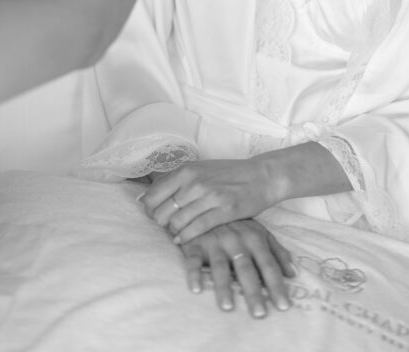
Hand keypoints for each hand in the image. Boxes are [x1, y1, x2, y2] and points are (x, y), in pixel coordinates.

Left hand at [142, 157, 276, 244]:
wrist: (261, 176)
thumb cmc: (228, 174)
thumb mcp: (200, 169)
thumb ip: (177, 181)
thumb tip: (147, 196)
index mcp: (186, 170)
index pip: (153, 195)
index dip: (150, 209)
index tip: (155, 214)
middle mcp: (195, 182)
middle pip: (162, 211)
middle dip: (160, 223)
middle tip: (166, 226)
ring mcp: (209, 197)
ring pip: (177, 222)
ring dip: (173, 232)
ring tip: (176, 233)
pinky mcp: (224, 212)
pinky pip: (196, 229)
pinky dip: (186, 238)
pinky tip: (184, 240)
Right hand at [181, 219, 293, 318]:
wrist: (207, 204)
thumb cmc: (237, 224)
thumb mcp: (260, 233)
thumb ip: (277, 252)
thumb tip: (293, 274)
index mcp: (254, 238)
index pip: (268, 265)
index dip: (277, 285)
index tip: (284, 306)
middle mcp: (236, 240)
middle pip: (246, 269)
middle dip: (253, 291)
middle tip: (259, 314)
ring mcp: (215, 242)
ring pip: (220, 267)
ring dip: (223, 286)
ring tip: (228, 307)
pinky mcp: (195, 244)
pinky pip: (192, 260)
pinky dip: (193, 274)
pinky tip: (196, 289)